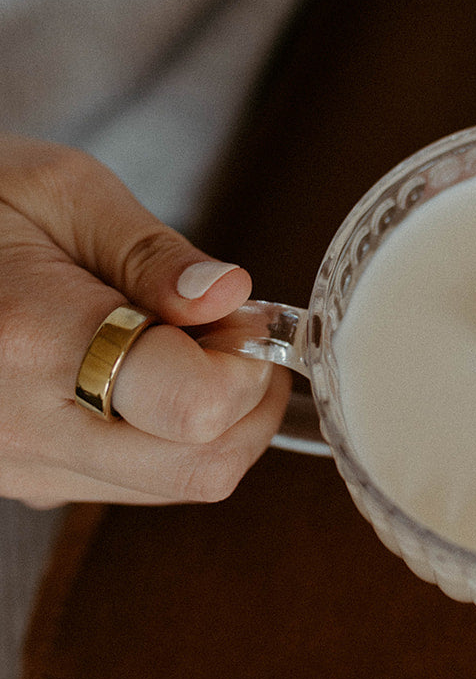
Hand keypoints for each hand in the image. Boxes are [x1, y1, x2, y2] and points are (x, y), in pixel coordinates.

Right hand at [0, 134, 288, 508]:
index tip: (242, 317)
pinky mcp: (24, 478)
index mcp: (31, 338)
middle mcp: (22, 425)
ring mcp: (19, 464)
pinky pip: (133, 484)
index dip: (246, 366)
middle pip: (198, 470)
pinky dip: (171, 438)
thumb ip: (154, 254)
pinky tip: (146, 373)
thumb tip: (230, 296)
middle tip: (236, 337)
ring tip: (185, 346)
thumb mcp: (61, 190)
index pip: (191, 407)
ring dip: (215, 425)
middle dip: (250, 405)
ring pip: (173, 487)